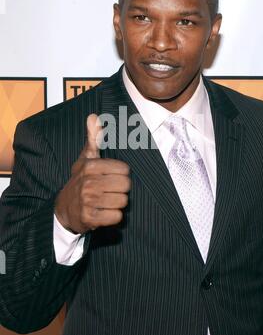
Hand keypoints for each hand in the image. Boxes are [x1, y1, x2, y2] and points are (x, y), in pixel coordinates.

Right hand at [55, 114, 130, 233]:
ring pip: (123, 201)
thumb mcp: (86, 158)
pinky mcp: (89, 218)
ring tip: (106, 201)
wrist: (64, 209)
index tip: (110, 177)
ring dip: (117, 204)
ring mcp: (88, 201)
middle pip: (126, 185)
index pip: (125, 170)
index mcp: (90, 166)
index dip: (121, 175)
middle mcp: (88, 182)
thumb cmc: (81, 180)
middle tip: (110, 191)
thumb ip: (93, 138)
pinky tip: (104, 213)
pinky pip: (117, 216)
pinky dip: (114, 217)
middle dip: (121, 190)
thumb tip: (93, 116)